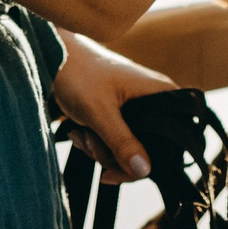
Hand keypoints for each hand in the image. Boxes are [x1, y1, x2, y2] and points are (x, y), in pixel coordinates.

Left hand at [51, 27, 175, 181]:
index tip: (115, 168)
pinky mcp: (121, 115)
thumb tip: (145, 171)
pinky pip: (116, 142)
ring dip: (99, 150)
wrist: (54, 57)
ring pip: (128, 150)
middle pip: (148, 151)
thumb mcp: (99, 112)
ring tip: (80, 132)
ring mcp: (137, 109)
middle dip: (113, 156)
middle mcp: (154, 101)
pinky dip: (95, 144)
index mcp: (160, 93)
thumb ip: (122, 142)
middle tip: (89, 143)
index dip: (147, 162)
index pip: (173, 141)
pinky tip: (79, 132)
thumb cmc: (80, 74)